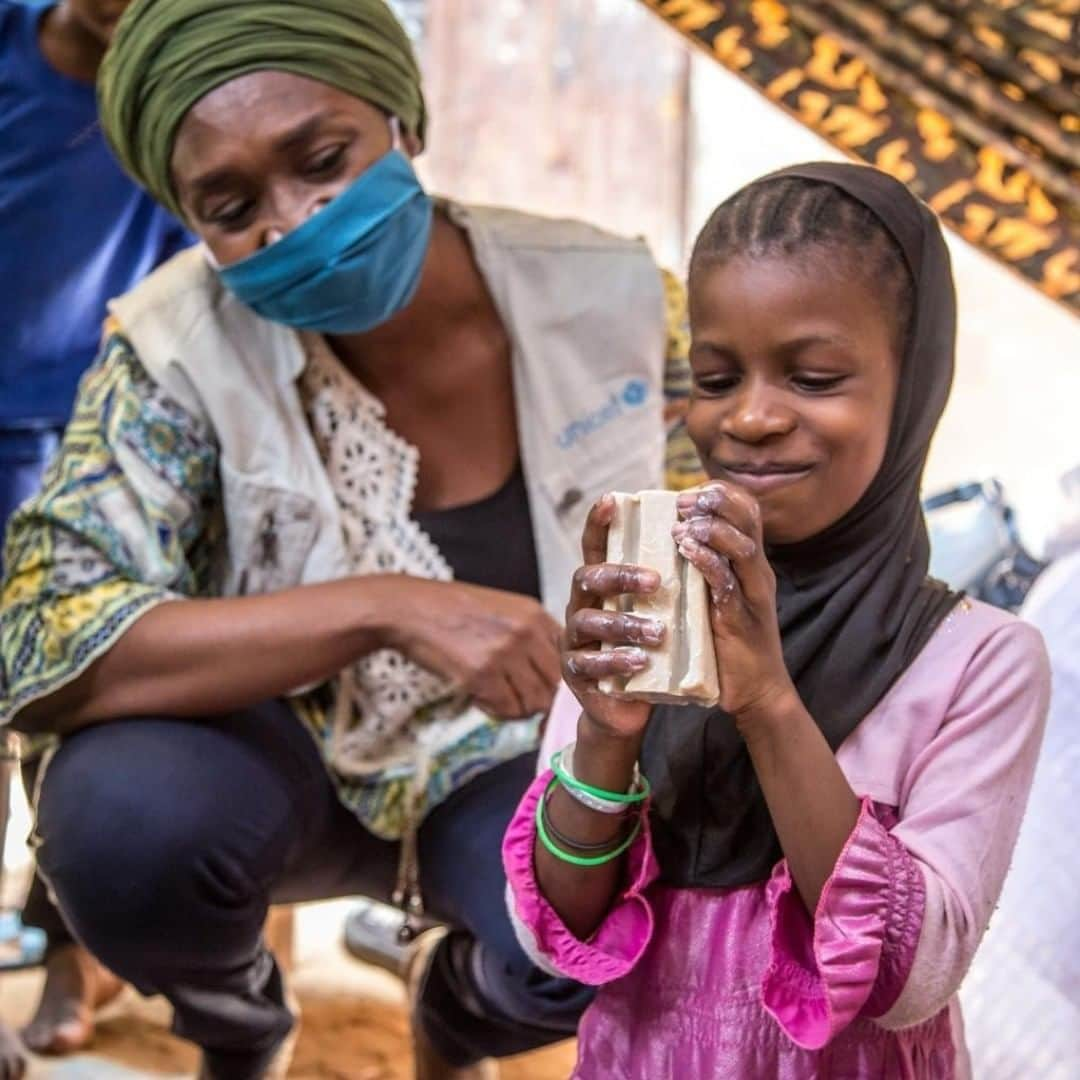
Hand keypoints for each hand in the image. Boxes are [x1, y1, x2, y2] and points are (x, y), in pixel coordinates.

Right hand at [382, 578, 561, 719]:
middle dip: (536, 697)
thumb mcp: (505, 610)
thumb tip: (556, 679)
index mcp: (536, 614)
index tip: (540, 687)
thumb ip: (534, 636)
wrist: (408, 609)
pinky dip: (495, 711)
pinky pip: (507, 710)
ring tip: (494, 694)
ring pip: (534, 702)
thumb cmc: (453, 611)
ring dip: (516, 707)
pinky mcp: (482, 674)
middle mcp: (526, 632)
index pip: (569, 660)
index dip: (557, 680)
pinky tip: (478, 696)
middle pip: (555, 686)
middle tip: (513, 695)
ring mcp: (505, 653)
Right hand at [561, 495, 664, 738]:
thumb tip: (704, 544)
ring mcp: (574, 639)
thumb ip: (670, 586)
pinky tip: (640, 661)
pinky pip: (589, 662)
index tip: (613, 499)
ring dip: (625, 624)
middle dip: (621, 576)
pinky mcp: (575, 672)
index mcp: (602, 586)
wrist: (628, 708)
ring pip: (590, 621)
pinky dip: (615, 660)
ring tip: (659, 632)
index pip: (596, 547)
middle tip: (656, 581)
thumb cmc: (649, 652)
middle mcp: (582, 605)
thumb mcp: (660, 615)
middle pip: (588, 577)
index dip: (599, 522)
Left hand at [673, 483, 796, 726]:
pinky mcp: (743, 619)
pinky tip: (686, 551)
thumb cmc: (729, 643)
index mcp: (752, 564)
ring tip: (682, 523)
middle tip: (682, 501)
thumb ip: (704, 570)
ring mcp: (753, 595)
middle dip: (716, 503)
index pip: (748, 512)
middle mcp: (757, 573)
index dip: (722, 495)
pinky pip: (728, 583)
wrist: (757, 692)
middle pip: (748, 520)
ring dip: (711, 529)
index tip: (690, 492)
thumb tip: (670, 543)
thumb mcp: (717, 597)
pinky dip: (707, 562)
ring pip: (742, 547)